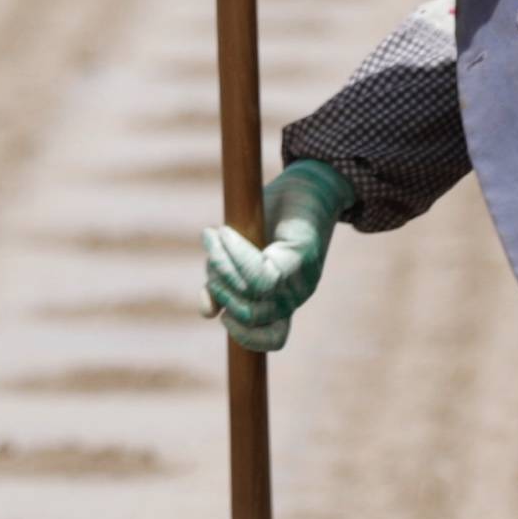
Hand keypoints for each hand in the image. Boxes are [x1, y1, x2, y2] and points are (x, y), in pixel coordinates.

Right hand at [208, 160, 350, 351]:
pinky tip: (225, 232)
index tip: (222, 317)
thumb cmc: (274, 216)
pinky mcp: (302, 256)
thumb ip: (227, 282)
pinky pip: (260, 271)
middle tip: (211, 248)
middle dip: (219, 285)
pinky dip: (235, 252)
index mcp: (286, 299)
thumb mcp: (241, 254)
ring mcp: (303, 277)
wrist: (309, 180)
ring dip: (223, 264)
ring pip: (251, 291)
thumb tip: (208, 312)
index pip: (274, 338)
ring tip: (215, 235)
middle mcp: (297, 294)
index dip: (245, 336)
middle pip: (248, 313)